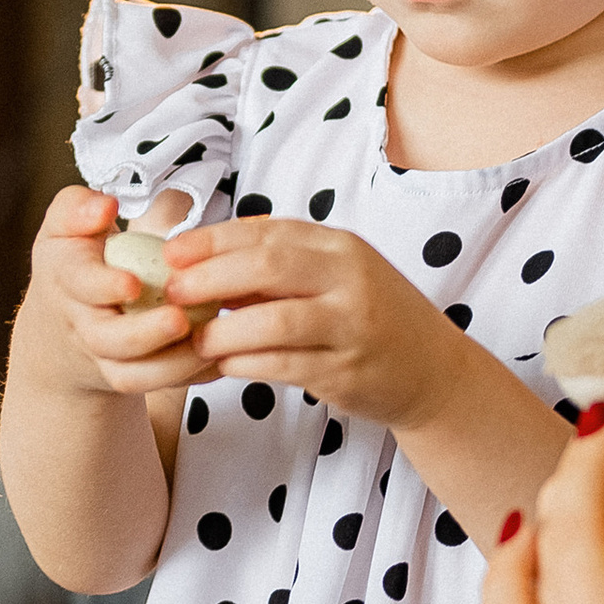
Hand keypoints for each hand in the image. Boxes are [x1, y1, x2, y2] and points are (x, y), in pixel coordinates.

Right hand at [19, 183, 203, 400]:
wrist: (61, 324)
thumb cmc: (76, 263)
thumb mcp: (64, 227)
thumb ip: (78, 209)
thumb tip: (104, 205)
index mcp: (65, 279)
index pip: (78, 282)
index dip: (103, 285)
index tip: (134, 283)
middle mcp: (80, 324)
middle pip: (106, 340)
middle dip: (144, 334)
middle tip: (180, 319)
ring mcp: (102, 357)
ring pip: (131, 375)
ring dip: (171, 365)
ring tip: (209, 343)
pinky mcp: (126, 377)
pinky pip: (155, 386)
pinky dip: (188, 376)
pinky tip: (218, 358)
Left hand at [162, 218, 458, 431]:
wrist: (432, 370)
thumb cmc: (370, 317)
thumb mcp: (335, 275)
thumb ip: (280, 262)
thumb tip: (206, 252)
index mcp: (339, 246)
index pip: (266, 232)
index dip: (212, 240)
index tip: (172, 253)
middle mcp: (350, 279)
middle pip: (269, 266)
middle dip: (211, 277)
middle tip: (173, 292)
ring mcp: (351, 326)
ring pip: (275, 321)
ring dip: (225, 330)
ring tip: (195, 338)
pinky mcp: (348, 371)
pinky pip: (285, 365)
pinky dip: (247, 363)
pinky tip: (224, 364)